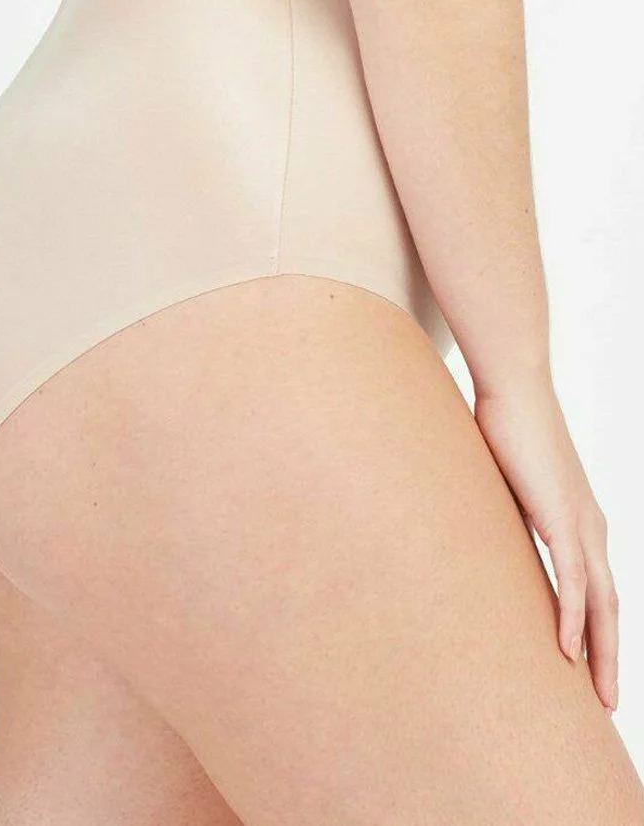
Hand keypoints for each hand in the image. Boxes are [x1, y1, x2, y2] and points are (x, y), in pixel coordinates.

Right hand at [473, 378, 617, 714]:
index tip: (587, 666)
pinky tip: (568, 650)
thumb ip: (505, 514)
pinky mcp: (564, 518)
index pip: (597, 589)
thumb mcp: (506, 485)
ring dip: (601, 651)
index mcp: (580, 519)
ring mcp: (582, 523)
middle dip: (609, 656)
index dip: (596, 630)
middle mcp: (591, 526)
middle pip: (610, 606)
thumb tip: (480, 532)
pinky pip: (576, 581)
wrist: (515, 389)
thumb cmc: (506, 427)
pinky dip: (574, 618)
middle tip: (606, 700)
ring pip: (602, 603)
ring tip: (597, 693)